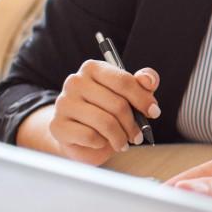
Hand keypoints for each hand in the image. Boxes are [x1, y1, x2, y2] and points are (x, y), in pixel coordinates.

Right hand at [46, 60, 160, 164]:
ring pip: (105, 122)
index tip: (154, 112)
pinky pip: (90, 136)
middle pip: (117, 104)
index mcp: (93, 68)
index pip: (124, 81)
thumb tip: (148, 80)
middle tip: (138, 135)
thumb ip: (143, 83)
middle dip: (134, 124)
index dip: (143, 99)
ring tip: (124, 142)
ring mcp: (63, 103)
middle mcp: (75, 82)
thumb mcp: (129, 94)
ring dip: (120, 137)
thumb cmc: (108, 110)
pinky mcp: (57, 125)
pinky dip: (102, 143)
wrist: (80, 134)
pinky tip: (102, 141)